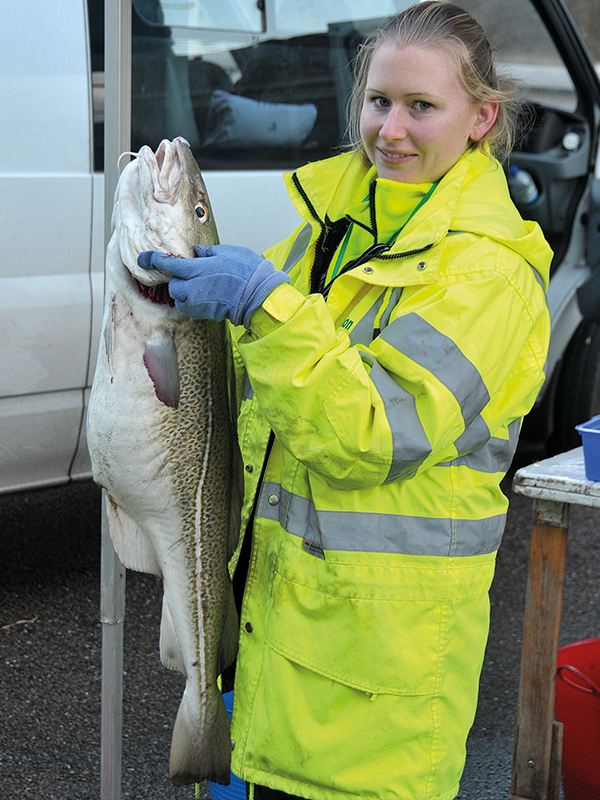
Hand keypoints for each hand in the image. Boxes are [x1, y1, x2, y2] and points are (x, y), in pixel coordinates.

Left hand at [137, 244, 288, 326]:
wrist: (261, 296)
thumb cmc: (248, 271)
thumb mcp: (227, 252)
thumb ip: (208, 253)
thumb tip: (197, 254)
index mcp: (196, 269)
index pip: (167, 264)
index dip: (152, 260)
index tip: (142, 259)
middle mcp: (193, 288)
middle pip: (173, 286)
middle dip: (178, 280)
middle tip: (192, 274)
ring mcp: (199, 303)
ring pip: (181, 299)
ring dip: (186, 292)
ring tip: (202, 286)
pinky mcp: (205, 314)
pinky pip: (192, 308)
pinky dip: (194, 302)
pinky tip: (208, 296)